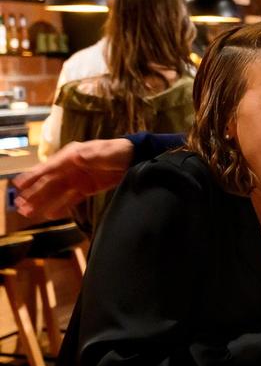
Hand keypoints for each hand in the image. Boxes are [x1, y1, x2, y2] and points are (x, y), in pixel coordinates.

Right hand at [13, 138, 133, 219]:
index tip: (20, 185)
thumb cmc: (119, 151)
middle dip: (34, 194)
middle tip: (20, 206)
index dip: (34, 177)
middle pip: (49, 182)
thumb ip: (92, 156)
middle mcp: (70, 167)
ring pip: (56, 192)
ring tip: (28, 212)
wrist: (135, 158)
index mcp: (72, 155)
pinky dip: (60, 206)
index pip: (50, 168)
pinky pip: (70, 198)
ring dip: (42, 201)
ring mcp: (77, 178)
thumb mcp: (107, 152)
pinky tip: (49, 214)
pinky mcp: (86, 188)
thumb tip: (77, 157)